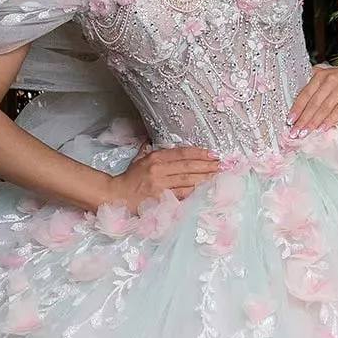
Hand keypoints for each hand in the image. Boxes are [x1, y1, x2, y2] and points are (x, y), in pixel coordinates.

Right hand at [105, 146, 221, 208]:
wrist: (115, 196)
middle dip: (207, 166)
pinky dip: (195, 192)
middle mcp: (159, 170)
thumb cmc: (128, 179)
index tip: (212, 154)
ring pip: (188, 181)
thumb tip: (149, 138)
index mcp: (155, 158)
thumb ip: (147, 149)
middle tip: (221, 165)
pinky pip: (182, 195)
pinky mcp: (161, 199)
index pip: (182, 154)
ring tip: (218, 176)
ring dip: (205, 179)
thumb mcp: (138, 159)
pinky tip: (206, 190)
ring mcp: (161, 186)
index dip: (199, 153)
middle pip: (188, 167)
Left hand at [289, 52, 337, 133]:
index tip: (289, 121)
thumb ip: (317, 85)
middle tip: (295, 132)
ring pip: (324, 108)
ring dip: (313, 122)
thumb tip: (303, 100)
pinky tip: (323, 128)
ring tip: (305, 133)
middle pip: (313, 103)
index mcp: (320, 77)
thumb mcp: (330, 75)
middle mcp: (329, 82)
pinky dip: (330, 119)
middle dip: (302, 120)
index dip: (296, 109)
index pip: (305, 95)